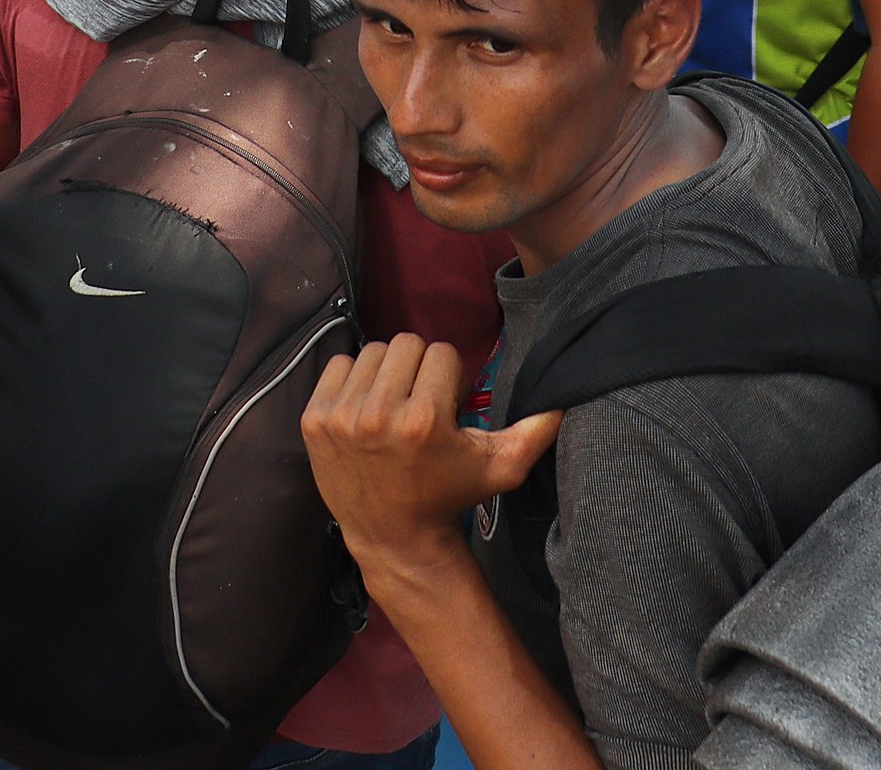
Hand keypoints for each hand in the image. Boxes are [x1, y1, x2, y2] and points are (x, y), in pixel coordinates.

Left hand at [303, 335, 560, 567]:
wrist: (392, 535)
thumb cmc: (449, 497)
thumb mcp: (499, 470)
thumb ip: (534, 434)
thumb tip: (565, 401)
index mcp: (424, 420)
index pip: (442, 352)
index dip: (449, 379)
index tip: (445, 410)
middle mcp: (378, 414)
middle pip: (407, 344)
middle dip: (419, 370)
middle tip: (419, 405)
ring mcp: (341, 416)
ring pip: (373, 351)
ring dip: (387, 373)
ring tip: (393, 408)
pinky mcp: (314, 420)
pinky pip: (338, 364)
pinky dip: (353, 380)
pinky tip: (365, 411)